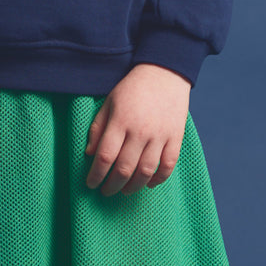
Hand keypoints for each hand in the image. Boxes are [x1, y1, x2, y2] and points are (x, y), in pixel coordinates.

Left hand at [85, 63, 191, 195]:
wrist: (164, 73)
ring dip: (133, 186)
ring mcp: (160, 135)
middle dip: (112, 185)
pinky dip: (158, 179)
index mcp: (121, 121)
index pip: (105, 156)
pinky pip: (168, 165)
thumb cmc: (132, 89)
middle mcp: (140, 131)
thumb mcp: (109, 103)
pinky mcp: (176, 137)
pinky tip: (148, 184)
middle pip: (124, 168)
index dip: (96, 175)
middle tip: (106, 192)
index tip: (91, 184)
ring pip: (146, 171)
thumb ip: (98, 128)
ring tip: (125, 190)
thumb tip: (90, 154)